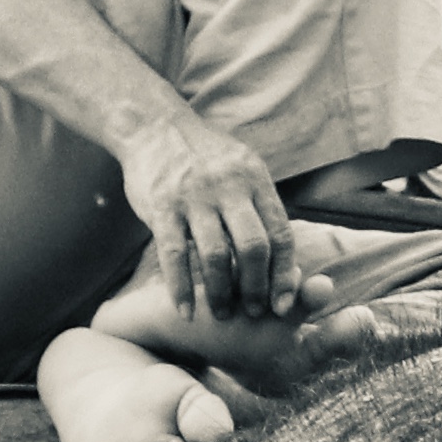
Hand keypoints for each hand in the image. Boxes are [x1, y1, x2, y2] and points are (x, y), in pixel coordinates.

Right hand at [116, 103, 293, 318]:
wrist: (153, 126)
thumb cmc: (204, 158)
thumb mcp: (242, 168)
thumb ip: (261, 207)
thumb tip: (288, 255)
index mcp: (255, 180)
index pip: (280, 234)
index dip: (286, 274)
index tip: (286, 305)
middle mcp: (229, 187)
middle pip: (253, 247)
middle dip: (257, 288)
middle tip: (254, 314)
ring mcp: (194, 196)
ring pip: (216, 255)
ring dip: (221, 293)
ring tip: (221, 316)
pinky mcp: (161, 206)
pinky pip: (175, 255)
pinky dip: (181, 289)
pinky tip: (185, 312)